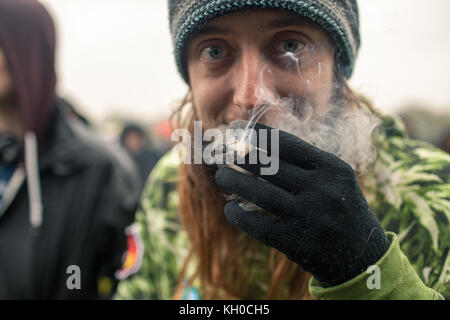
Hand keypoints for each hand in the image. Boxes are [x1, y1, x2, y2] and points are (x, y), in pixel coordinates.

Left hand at [215, 123, 389, 285]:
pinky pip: (257, 225)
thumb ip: (305, 163)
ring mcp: (309, 217)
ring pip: (260, 192)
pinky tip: (230, 209)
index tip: (237, 128)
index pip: (287, 143)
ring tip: (222, 175)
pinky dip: (238, 215)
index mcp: (333, 169)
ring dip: (234, 181)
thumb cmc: (342, 210)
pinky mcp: (296, 243)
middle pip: (269, 165)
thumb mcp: (335, 180)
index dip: (257, 134)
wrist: (364, 258)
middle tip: (224, 153)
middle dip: (240, 156)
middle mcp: (323, 190)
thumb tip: (260, 142)